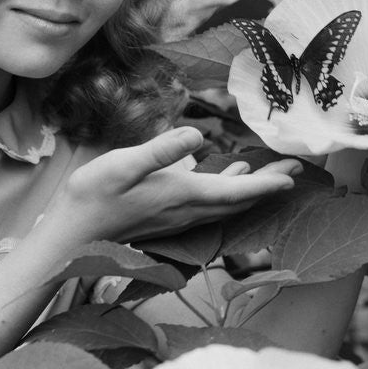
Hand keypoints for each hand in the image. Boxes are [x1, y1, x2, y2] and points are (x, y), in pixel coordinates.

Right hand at [51, 127, 299, 243]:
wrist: (72, 234)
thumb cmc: (94, 195)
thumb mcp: (124, 164)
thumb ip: (161, 150)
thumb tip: (198, 134)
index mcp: (182, 195)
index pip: (236, 192)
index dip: (267, 183)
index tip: (294, 174)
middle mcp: (187, 210)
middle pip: (239, 201)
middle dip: (268, 186)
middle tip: (295, 170)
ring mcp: (178, 217)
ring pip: (226, 206)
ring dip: (251, 191)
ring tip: (270, 176)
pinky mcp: (168, 217)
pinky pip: (210, 207)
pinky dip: (228, 194)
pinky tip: (226, 180)